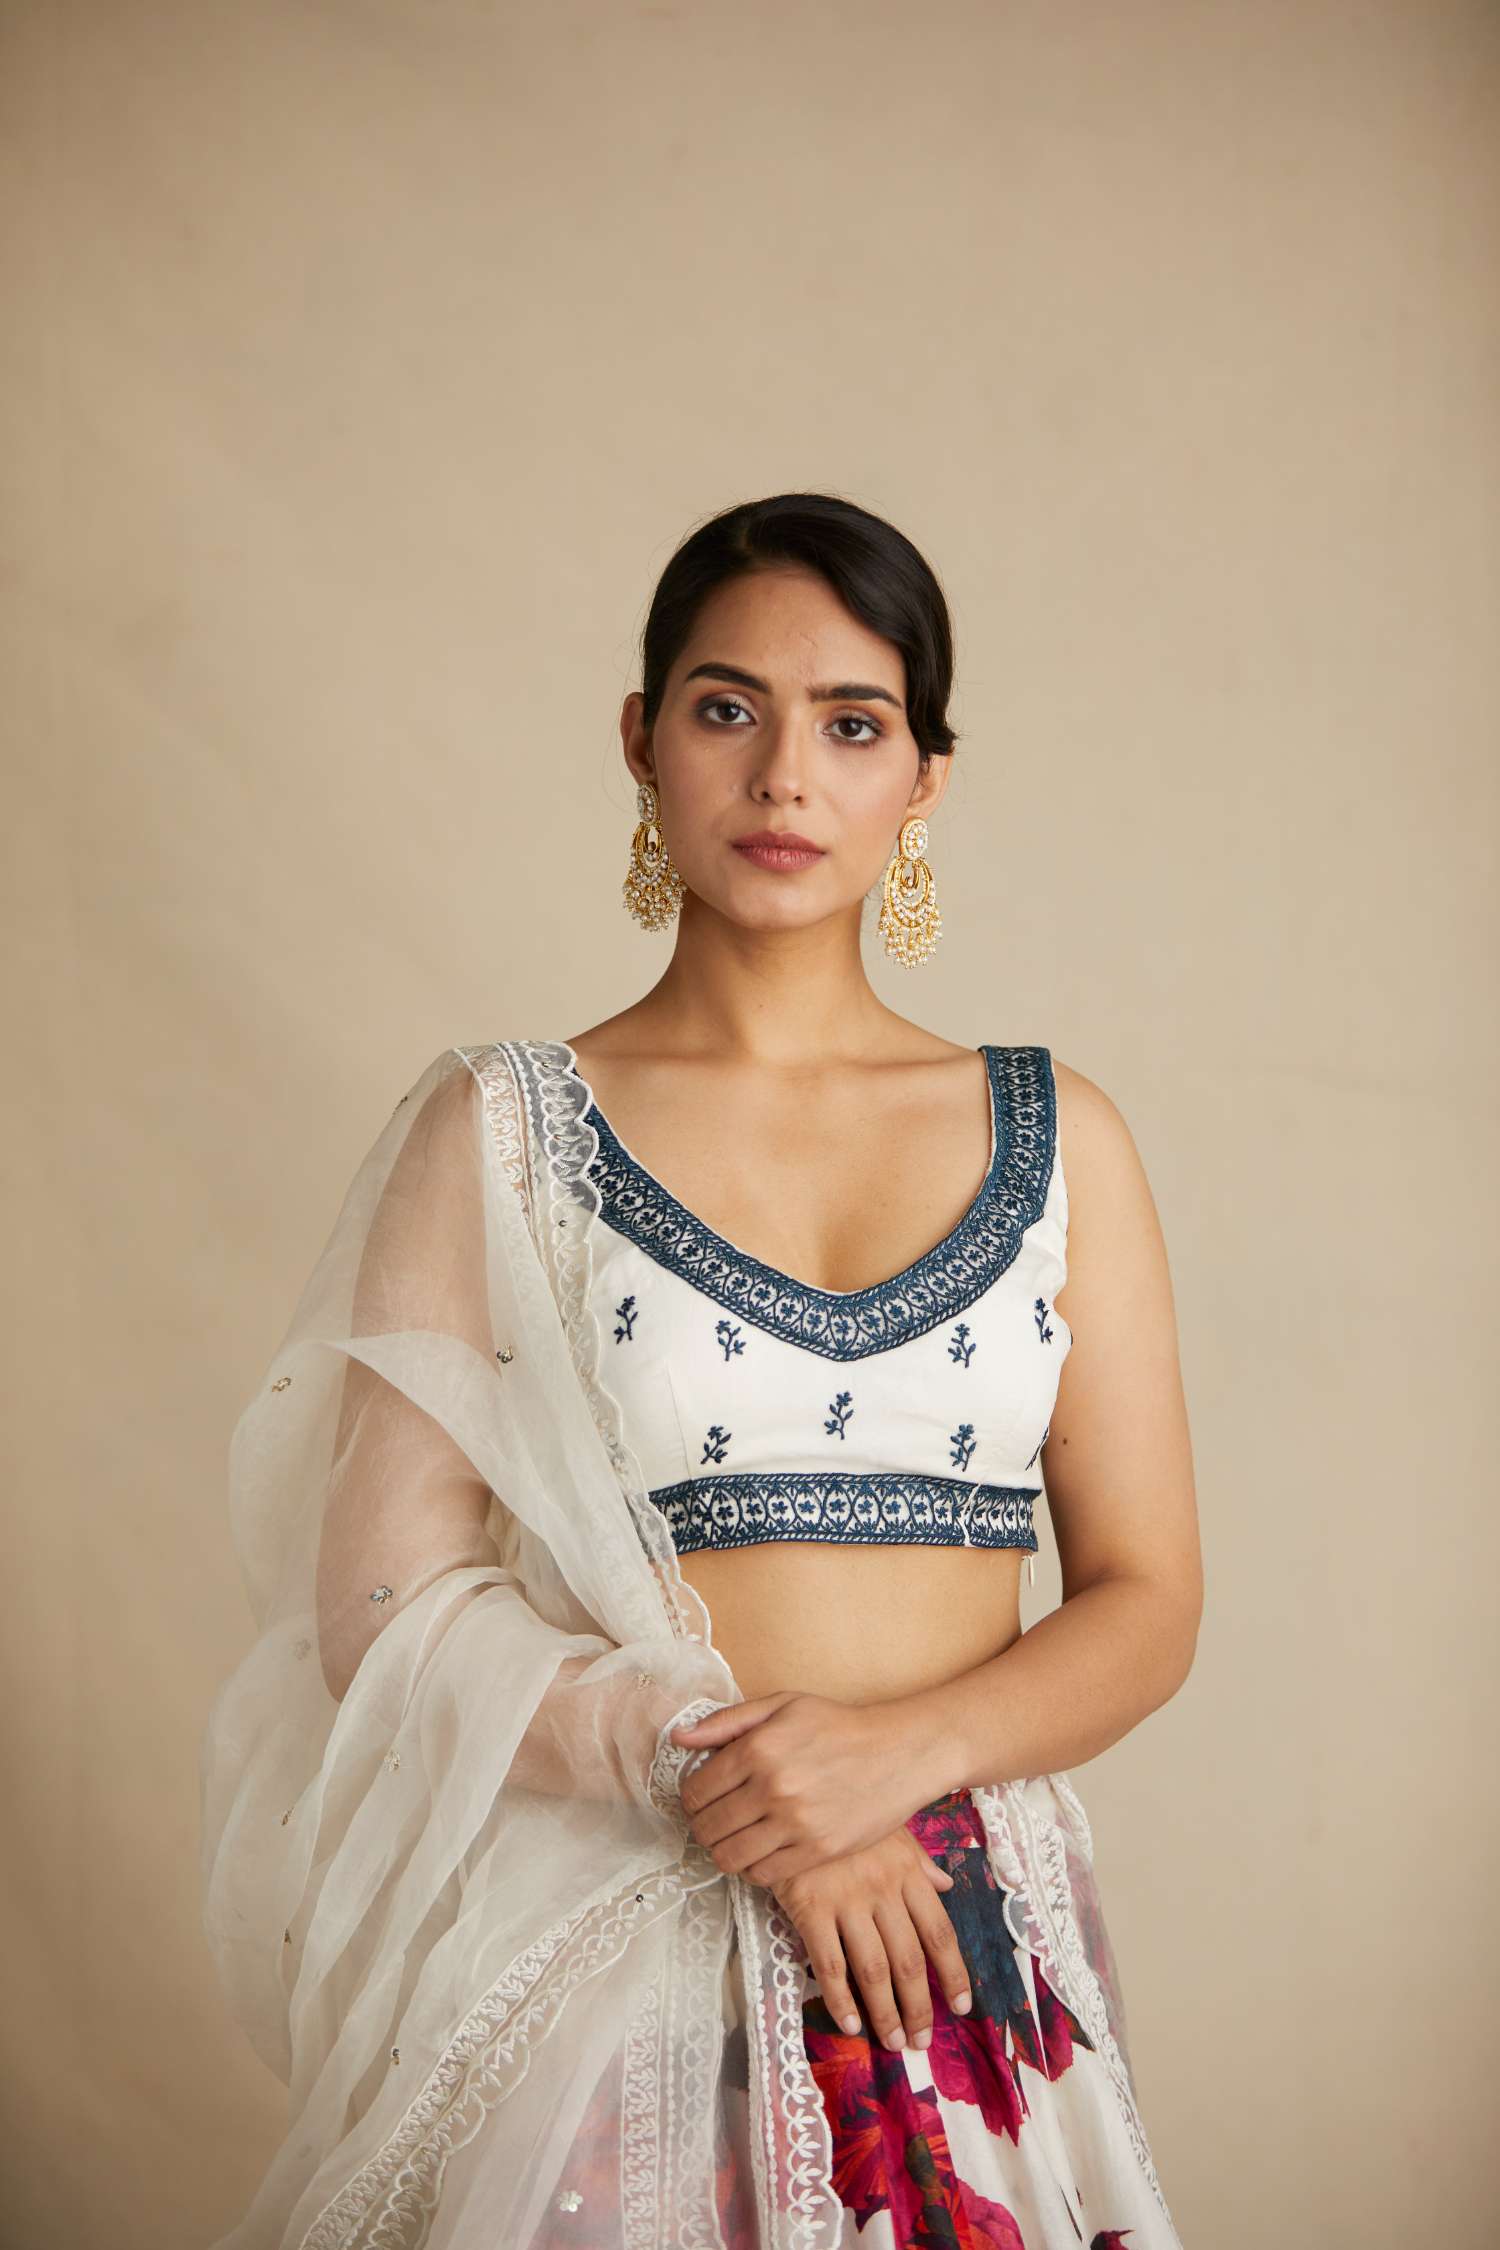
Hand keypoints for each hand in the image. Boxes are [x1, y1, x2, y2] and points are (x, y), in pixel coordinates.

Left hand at [670, 1690, 947, 1885]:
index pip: (696, 1791)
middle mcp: (772, 1787)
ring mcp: (795, 1823)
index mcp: (758, 1748)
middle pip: (708, 1827)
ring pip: (729, 1856)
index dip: (691, 1798)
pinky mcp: (816, 1851)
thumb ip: (726, 1721)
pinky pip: (762, 1874)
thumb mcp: (782, 1705)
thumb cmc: (838, 1726)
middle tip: (714, 1821)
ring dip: (722, 1850)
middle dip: (703, 1826)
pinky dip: (752, 1867)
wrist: (898, 1753)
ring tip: (733, 1839)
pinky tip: (760, 1850)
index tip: (701, 1798)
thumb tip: (678, 1738)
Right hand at [770, 1825, 973, 2052]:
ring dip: (886, 2013)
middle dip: (919, 2007)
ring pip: (874, 1970)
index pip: (939, 1932)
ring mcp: (846, 1900)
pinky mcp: (810, 1908)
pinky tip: (851, 2024)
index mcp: (906, 1872)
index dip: (953, 1973)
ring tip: (894, 2043)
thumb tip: (946, 1887)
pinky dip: (841, 1999)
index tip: (962, 2006)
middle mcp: (883, 1890)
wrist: (792, 1796)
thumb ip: (917, 1860)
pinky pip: (830, 1964)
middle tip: (921, 2042)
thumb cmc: (843, 1811)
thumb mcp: (888, 1827)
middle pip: (909, 1960)